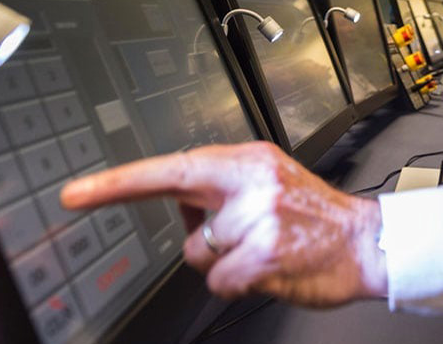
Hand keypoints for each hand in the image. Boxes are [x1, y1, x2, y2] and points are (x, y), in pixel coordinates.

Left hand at [61, 141, 386, 306]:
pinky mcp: (264, 257)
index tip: (76, 194)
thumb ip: (224, 185)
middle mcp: (251, 183)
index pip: (171, 169)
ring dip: (226, 261)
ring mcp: (258, 221)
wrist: (366, 241)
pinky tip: (271, 269)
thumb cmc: (316, 216)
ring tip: (266, 250)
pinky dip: (239, 282)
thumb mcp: (271, 180)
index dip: (118, 183)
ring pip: (201, 254)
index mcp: (249, 160)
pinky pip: (220, 281)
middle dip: (199, 235)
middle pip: (186, 221)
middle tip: (235, 236)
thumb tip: (182, 201)